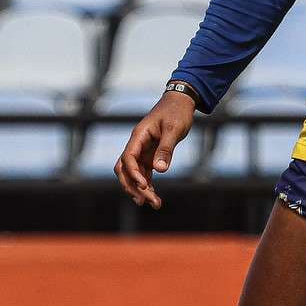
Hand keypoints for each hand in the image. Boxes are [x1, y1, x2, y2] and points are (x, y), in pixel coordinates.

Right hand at [114, 90, 196, 208]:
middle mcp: (137, 144)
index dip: (133, 173)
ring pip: (134, 174)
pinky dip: (148, 185)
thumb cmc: (177, 112)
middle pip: (125, 169)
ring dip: (141, 189)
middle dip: (133, 186)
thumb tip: (160, 170)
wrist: (181, 101)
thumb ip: (166, 149)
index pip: (128, 158)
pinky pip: (144, 173)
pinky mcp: (150, 155)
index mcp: (139, 136)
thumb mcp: (174, 129)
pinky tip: (154, 197)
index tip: (144, 185)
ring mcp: (143, 150)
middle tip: (145, 201)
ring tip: (154, 204)